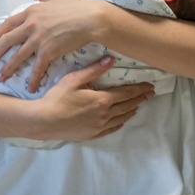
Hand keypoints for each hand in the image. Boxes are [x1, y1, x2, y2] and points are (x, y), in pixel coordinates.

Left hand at [0, 0, 100, 92]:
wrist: (91, 19)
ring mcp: (38, 39)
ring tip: (1, 77)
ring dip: (8, 68)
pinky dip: (33, 79)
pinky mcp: (48, 51)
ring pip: (17, 56)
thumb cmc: (78, 6)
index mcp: (32, 11)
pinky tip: (30, 87)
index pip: (9, 23)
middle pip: (7, 41)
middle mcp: (31, 25)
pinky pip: (37, 68)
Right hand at [32, 57, 154, 140]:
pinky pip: (112, 129)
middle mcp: (104, 115)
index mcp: (102, 100)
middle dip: (140, 99)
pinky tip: (122, 120)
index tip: (150, 86)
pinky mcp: (92, 135)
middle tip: (150, 94)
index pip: (126, 93)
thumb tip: (111, 60)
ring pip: (121, 118)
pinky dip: (120, 122)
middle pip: (127, 106)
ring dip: (131, 110)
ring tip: (138, 105)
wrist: (44, 121)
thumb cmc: (57, 98)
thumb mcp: (74, 79)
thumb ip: (94, 70)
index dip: (139, 89)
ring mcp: (99, 127)